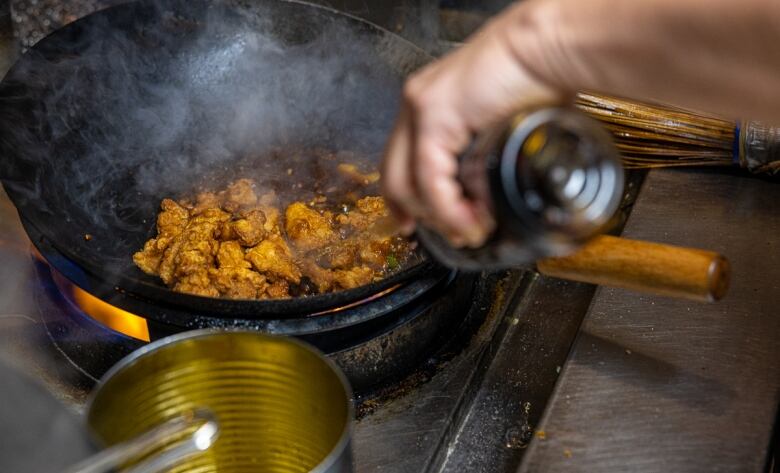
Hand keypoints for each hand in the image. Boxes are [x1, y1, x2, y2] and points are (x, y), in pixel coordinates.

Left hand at [381, 3, 564, 247]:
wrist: (551, 47)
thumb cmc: (541, 78)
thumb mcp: (504, 128)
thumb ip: (488, 158)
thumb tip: (491, 196)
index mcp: (431, 105)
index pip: (400, 161)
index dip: (403, 201)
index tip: (413, 226)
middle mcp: (418, 104)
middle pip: (395, 176)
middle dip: (419, 216)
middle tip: (453, 236)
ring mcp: (421, 107)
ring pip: (407, 183)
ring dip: (439, 218)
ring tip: (472, 231)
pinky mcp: (434, 114)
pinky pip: (430, 179)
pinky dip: (449, 209)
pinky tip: (470, 222)